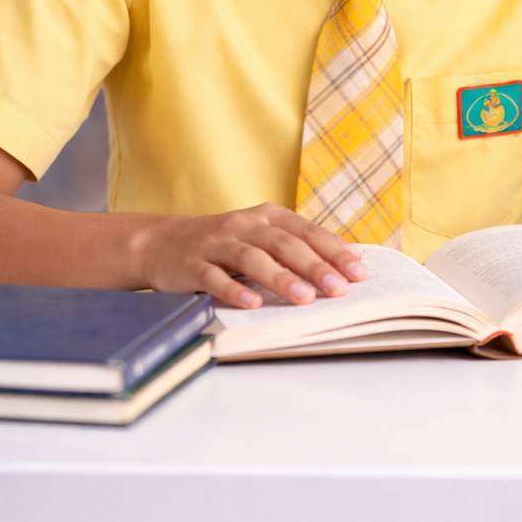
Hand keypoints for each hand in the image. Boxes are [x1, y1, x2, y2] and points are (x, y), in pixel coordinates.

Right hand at [138, 203, 368, 307]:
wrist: (163, 242)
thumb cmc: (225, 244)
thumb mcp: (261, 236)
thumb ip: (299, 245)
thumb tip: (350, 259)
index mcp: (266, 216)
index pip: (306, 231)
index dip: (333, 250)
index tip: (358, 272)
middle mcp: (243, 225)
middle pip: (282, 244)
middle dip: (313, 266)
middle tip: (338, 289)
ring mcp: (215, 244)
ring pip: (251, 258)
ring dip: (279, 278)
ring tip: (304, 299)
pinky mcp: (192, 265)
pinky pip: (214, 277)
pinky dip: (234, 291)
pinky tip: (252, 304)